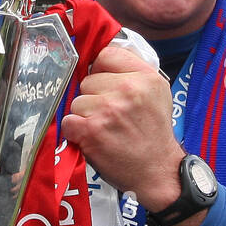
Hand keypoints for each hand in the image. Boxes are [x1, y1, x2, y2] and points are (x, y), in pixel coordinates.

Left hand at [59, 45, 184, 210]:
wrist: (157, 171)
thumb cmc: (153, 133)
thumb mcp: (157, 93)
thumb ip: (132, 72)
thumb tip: (101, 59)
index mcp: (145, 77)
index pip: (106, 55)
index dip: (101, 71)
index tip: (106, 87)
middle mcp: (127, 90)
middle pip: (87, 81)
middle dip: (93, 98)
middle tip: (110, 116)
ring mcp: (108, 110)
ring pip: (77, 102)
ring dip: (84, 116)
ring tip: (104, 129)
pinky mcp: (92, 130)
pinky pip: (68, 121)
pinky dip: (75, 132)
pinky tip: (92, 139)